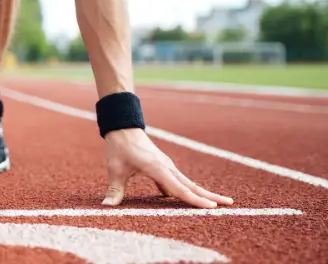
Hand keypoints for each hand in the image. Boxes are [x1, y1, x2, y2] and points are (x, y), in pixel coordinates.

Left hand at [102, 128, 232, 207]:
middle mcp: (166, 167)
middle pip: (191, 185)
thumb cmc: (119, 148)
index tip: (212, 208)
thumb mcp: (115, 169)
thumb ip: (114, 190)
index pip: (179, 189)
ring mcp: (166, 166)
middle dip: (210, 196)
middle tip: (230, 204)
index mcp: (157, 168)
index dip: (195, 200)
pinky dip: (185, 189)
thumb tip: (106, 207)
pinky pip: (177, 180)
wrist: (122, 127)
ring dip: (201, 193)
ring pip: (187, 182)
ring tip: (217, 203)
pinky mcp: (163, 166)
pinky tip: (186, 198)